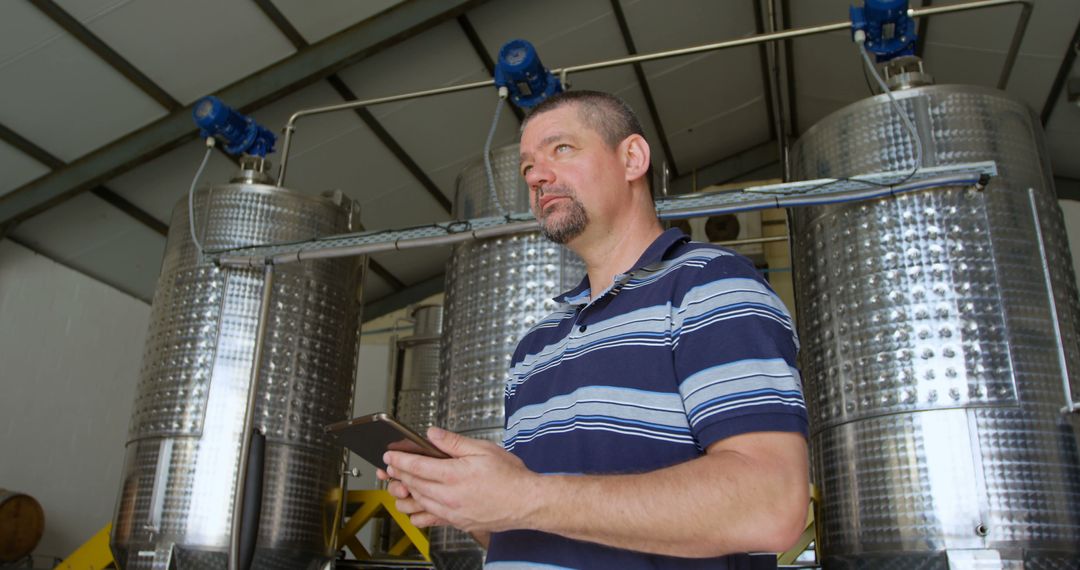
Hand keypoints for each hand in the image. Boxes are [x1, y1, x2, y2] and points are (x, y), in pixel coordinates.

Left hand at [383, 427, 538, 533]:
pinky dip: (418, 512)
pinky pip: (429, 520)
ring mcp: (452, 512)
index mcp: (454, 475)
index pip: (417, 467)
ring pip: (418, 503)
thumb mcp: (483, 449)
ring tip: (400, 484)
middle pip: (413, 485)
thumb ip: (453, 442)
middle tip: (390, 468)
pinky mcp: (456, 522)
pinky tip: (417, 505)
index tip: (390, 456)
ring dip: (406, 493)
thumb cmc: (510, 477)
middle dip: (398, 475)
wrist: (526, 502)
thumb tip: (433, 434)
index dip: (399, 460)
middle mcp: (449, 497)